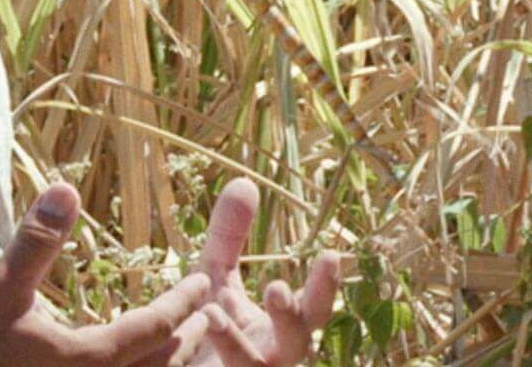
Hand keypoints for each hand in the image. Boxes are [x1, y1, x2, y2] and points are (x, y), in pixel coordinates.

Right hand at [0, 181, 212, 366]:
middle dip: (188, 339)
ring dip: (169, 364)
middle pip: (162, 366)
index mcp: (90, 359)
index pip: (156, 328)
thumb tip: (66, 189)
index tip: (204, 282)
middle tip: (209, 314)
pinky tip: (130, 362)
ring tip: (184, 341)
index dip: (184, 303)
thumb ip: (36, 240)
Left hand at [176, 178, 341, 366]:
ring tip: (215, 311)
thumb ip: (230, 236)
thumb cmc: (201, 329)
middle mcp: (273, 357)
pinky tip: (205, 320)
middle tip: (280, 287)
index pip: (312, 306)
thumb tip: (245, 180)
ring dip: (237, 343)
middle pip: (300, 342)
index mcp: (279, 327)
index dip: (324, 285)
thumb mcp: (215, 276)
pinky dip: (221, 349)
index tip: (330, 254)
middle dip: (297, 319)